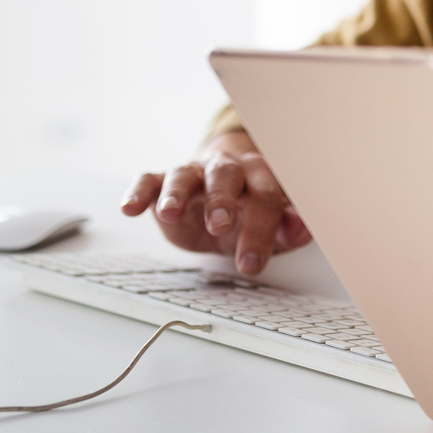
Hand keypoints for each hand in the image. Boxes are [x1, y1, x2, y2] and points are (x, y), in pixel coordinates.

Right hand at [119, 129, 310, 273]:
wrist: (223, 197)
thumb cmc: (251, 212)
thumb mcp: (274, 226)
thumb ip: (290, 228)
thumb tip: (303, 228)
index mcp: (260, 176)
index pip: (265, 196)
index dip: (261, 229)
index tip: (252, 263)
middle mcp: (226, 169)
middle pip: (226, 177)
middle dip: (222, 201)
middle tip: (220, 226)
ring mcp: (193, 173)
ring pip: (184, 175)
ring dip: (177, 193)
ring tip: (169, 212)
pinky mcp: (163, 183)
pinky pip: (149, 180)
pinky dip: (138, 192)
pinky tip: (130, 208)